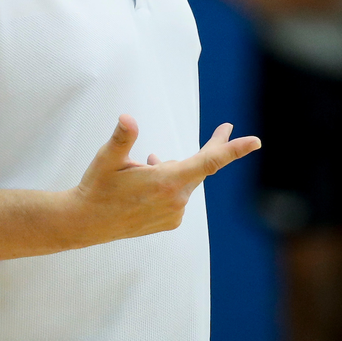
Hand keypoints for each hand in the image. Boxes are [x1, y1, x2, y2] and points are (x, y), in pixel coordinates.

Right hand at [69, 116, 259, 244]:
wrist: (86, 222)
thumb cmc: (96, 186)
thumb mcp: (107, 158)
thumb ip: (122, 138)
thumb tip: (128, 118)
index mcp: (166, 181)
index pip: (208, 162)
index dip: (233, 150)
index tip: (255, 141)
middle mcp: (176, 200)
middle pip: (202, 167)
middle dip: (212, 147)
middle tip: (225, 127)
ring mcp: (174, 213)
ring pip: (186, 180)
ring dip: (174, 168)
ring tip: (149, 161)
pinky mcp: (169, 221)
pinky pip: (178, 195)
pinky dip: (170, 182)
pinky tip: (149, 176)